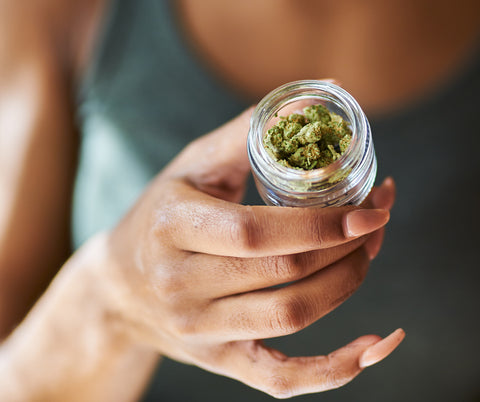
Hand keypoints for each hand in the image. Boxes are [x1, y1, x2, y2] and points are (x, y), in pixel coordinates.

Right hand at [104, 108, 402, 397]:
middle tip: (373, 223)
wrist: (120, 286)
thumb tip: (322, 92)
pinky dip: (333, 370)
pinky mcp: (217, 360)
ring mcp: (199, 330)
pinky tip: (370, 347)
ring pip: (290, 316)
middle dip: (344, 248)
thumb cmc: (162, 213)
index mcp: (171, 228)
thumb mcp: (193, 165)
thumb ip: (250, 130)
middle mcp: (179, 286)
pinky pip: (280, 379)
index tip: (367, 209)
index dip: (319, 223)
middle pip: (282, 274)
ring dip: (345, 285)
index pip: (254, 233)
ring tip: (366, 254)